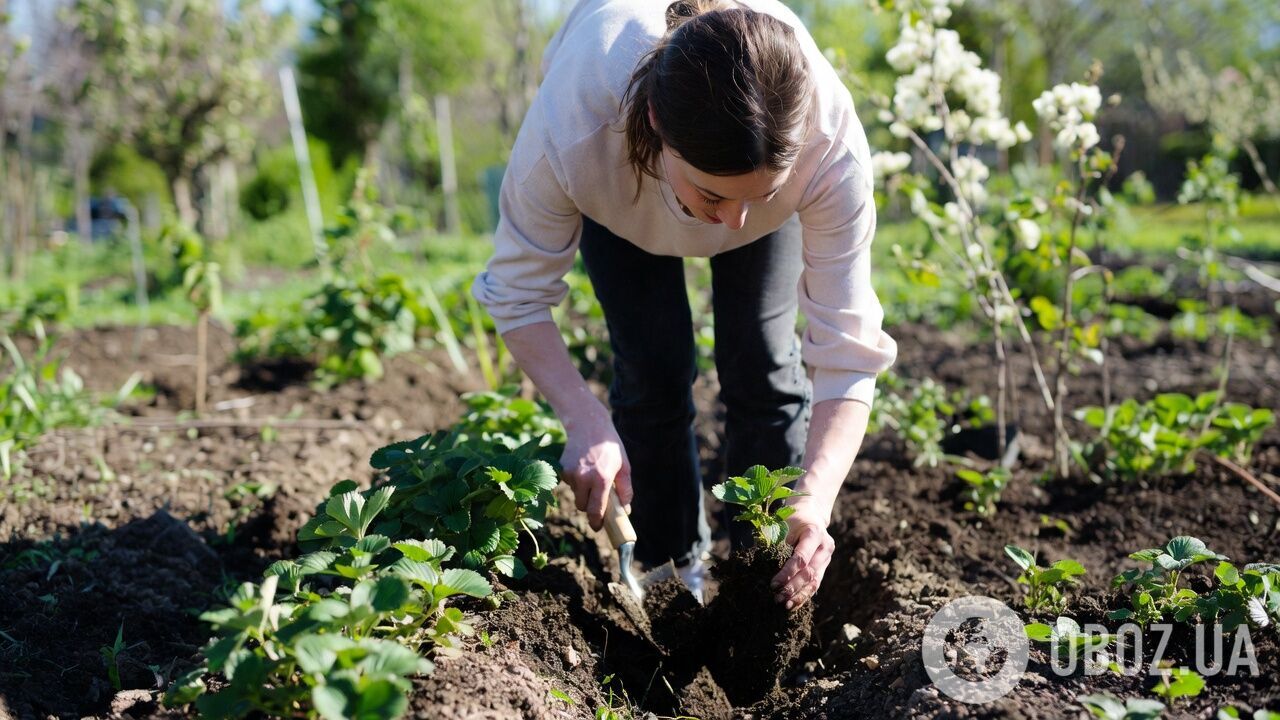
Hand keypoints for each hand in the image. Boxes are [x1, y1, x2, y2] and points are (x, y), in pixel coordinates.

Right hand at [560, 406, 632, 531]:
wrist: (588, 424)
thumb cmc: (610, 446)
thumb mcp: (624, 466)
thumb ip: (625, 490)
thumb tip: (625, 510)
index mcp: (601, 479)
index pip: (595, 510)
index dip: (596, 522)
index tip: (598, 528)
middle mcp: (584, 478)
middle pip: (582, 506)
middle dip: (589, 506)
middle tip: (597, 499)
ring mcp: (570, 473)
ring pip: (575, 494)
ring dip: (583, 491)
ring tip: (591, 475)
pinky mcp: (561, 468)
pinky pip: (569, 483)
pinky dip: (576, 481)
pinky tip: (583, 467)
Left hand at [770, 498, 833, 611]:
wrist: (811, 516)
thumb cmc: (792, 520)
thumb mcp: (783, 525)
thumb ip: (774, 544)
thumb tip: (756, 564)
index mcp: (814, 533)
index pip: (801, 558)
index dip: (787, 573)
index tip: (773, 584)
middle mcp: (825, 547)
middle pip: (809, 573)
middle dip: (793, 587)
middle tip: (778, 598)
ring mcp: (827, 558)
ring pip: (815, 582)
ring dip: (799, 595)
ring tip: (785, 605)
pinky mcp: (824, 567)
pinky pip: (815, 584)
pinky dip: (804, 595)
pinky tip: (794, 604)